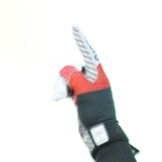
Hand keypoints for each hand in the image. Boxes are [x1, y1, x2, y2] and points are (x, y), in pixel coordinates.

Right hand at [54, 26, 126, 155]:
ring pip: (69, 79)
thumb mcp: (85, 92)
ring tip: (61, 97)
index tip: (75, 28)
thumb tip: (66, 70)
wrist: (99, 134)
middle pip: (75, 68)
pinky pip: (69, 89)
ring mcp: (87, 90)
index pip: (89, 54)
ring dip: (63, 85)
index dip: (81, 41)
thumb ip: (75, 77)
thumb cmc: (96, 113)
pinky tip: (61, 98)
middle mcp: (93, 80)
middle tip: (65, 89)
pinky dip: (64, 92)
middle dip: (66, 75)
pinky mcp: (81, 98)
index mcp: (99, 76)